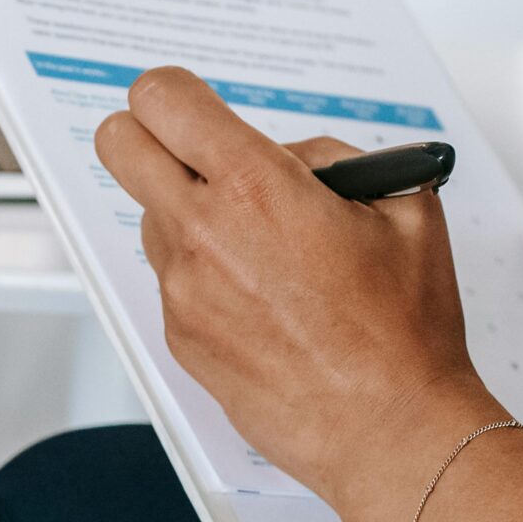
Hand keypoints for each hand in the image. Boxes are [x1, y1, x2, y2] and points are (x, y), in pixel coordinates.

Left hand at [94, 69, 505, 521]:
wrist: (389, 428)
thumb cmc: (403, 331)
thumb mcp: (403, 209)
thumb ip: (337, 162)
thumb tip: (297, 157)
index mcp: (255, 186)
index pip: (162, 99)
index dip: (173, 93)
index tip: (190, 106)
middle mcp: (202, 231)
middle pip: (119, 144)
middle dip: (147, 135)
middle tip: (194, 154)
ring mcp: (181, 288)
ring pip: (150, 215)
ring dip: (186, 212)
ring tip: (260, 246)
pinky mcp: (179, 335)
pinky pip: (172, 277)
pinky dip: (203, 272)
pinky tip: (262, 298)